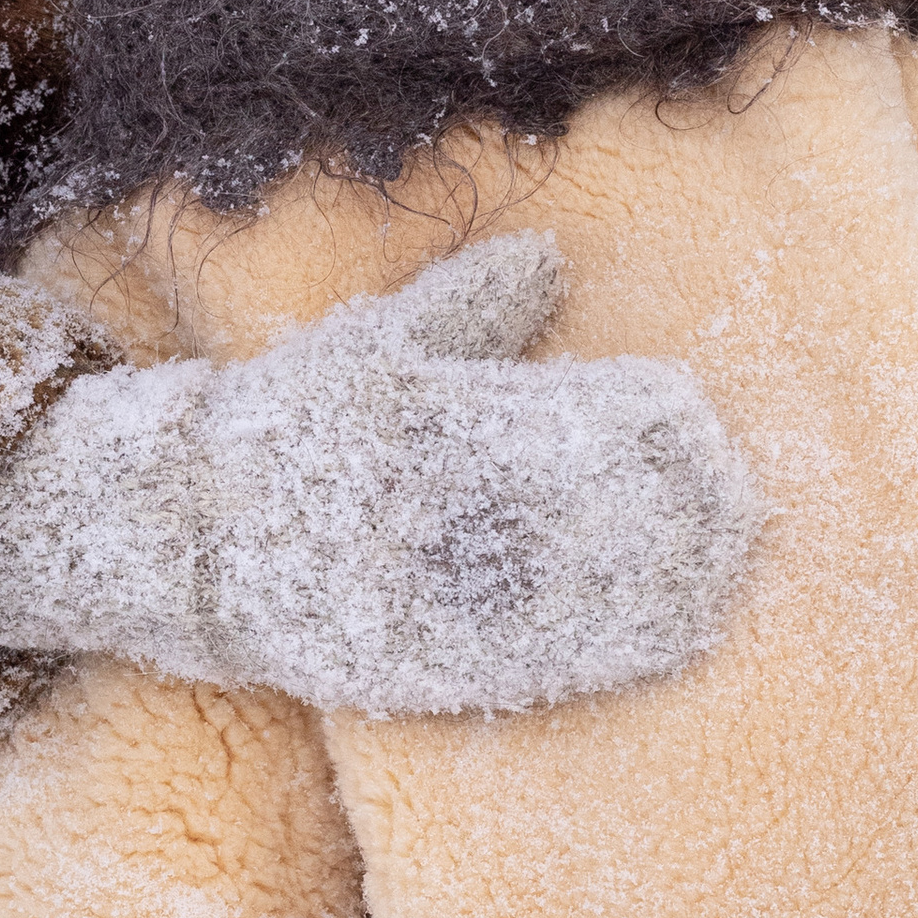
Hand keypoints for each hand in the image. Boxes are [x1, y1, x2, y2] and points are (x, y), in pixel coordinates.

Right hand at [0, 232, 756, 716]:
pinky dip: (595, 654)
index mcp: (415, 415)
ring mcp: (409, 585)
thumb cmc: (289, 417)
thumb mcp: (370, 343)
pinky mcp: (403, 657)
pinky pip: (516, 659)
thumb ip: (467, 306)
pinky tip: (657, 645)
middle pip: (570, 512)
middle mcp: (416, 503)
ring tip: (720, 584)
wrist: (177, 534)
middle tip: (740, 518)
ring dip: (648, 592)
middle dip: (662, 519)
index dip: (637, 436)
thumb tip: (547, 257)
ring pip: (555, 592)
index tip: (705, 435)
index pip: (553, 421)